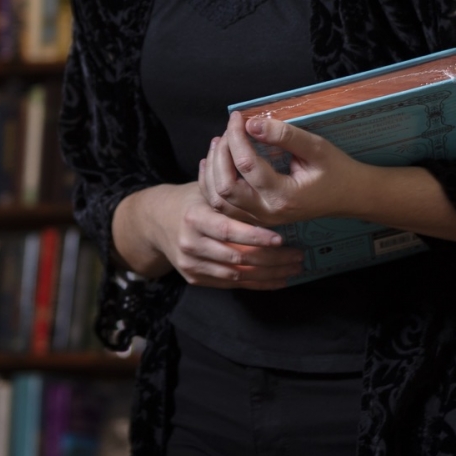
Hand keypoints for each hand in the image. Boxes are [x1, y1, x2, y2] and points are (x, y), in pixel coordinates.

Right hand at [112, 182, 302, 290]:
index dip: (255, 236)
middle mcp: (190, 244)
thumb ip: (231, 188)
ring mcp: (191, 264)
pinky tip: (279, 279)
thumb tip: (264, 170)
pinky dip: (258, 284)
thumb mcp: (206, 190)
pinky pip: (232, 285)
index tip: (281, 238)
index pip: (228, 230)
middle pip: (237, 257)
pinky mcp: (195, 279)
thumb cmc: (192, 201)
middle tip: (298, 255)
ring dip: (270, 274)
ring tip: (294, 267)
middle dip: (272, 259)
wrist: (157, 222)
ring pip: (238, 275)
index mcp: (194, 218)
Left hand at [198, 111, 367, 228]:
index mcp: (283, 195)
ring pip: (218, 199)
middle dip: (220, 153)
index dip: (236, 136)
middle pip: (224, 186)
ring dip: (212, 169)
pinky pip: (223, 207)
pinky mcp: (256, 219)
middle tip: (228, 130)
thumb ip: (284, 135)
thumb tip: (252, 124)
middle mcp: (268, 213)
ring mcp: (260, 220)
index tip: (237, 117)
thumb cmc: (336, 170)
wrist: (349, 197)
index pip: (246, 164)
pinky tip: (214, 164)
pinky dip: (212, 184)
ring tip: (220, 143)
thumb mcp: (316, 147)